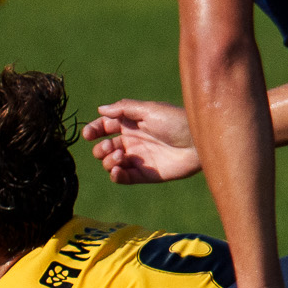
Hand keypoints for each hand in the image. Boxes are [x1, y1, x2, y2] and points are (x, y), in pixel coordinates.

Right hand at [85, 99, 200, 183]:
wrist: (198, 142)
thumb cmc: (176, 121)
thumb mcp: (149, 110)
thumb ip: (123, 109)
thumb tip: (100, 109)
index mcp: (131, 123)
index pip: (104, 127)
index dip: (93, 130)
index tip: (89, 134)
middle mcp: (132, 141)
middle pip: (104, 147)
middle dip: (101, 148)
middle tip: (112, 146)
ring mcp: (138, 158)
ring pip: (110, 163)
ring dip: (108, 160)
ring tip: (121, 155)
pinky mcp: (145, 174)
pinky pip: (123, 178)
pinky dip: (115, 175)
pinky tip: (118, 170)